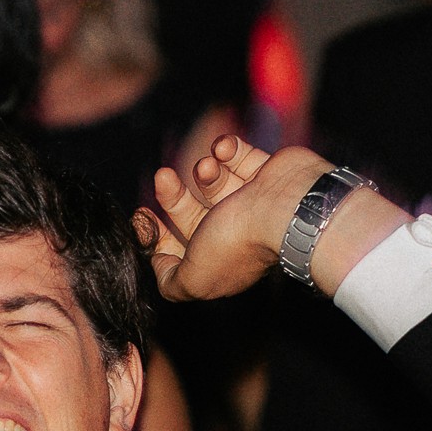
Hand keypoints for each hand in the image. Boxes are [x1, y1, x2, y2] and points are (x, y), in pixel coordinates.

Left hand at [135, 136, 408, 301]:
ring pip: (214, 182)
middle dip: (173, 197)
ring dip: (204, 171)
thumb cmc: (240, 242)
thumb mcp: (194, 279)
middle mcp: (236, 234)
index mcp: (219, 262)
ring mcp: (253, 202)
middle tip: (163, 177)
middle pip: (192, 215)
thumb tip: (159, 268)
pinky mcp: (267, 172)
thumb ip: (171, 282)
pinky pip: (239, 156)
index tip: (142, 216)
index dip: (157, 237)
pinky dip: (228, 149)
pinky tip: (224, 149)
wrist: (289, 207)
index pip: (181, 252)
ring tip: (205, 168)